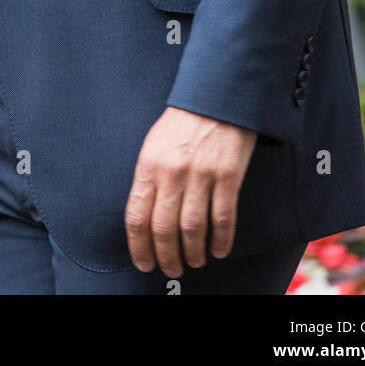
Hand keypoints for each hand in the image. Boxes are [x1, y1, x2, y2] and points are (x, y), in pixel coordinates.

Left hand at [124, 106, 256, 276]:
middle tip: (172, 269)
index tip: (144, 263)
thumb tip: (145, 219)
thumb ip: (149, 178)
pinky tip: (219, 250)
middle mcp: (172, 172)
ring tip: (195, 261)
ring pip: (192, 229)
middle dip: (166, 257)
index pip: (137, 217)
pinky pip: (223, 218)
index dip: (139, 247)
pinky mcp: (227, 175)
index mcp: (149, 165)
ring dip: (193, 253)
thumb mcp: (154, 144)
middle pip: (163, 228)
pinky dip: (221, 240)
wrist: (215, 96)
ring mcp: (200, 174)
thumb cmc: (182, 122)